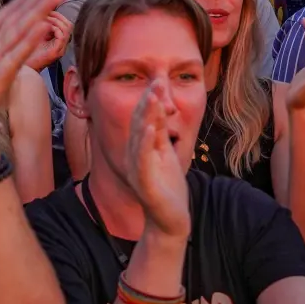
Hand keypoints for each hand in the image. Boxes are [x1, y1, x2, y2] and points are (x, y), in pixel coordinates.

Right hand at [124, 81, 191, 237]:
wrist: (170, 222)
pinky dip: (145, 142)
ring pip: (139, 137)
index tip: (157, 81)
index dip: (149, 100)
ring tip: (153, 97)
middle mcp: (135, 156)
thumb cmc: (168, 189)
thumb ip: (160, 133)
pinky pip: (142, 160)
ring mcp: (137, 170)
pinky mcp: (144, 183)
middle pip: (138, 124)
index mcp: (141, 149)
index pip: (142, 119)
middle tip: (156, 82)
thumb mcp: (166, 154)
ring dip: (146, 116)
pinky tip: (150, 128)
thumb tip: (159, 108)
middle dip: (147, 102)